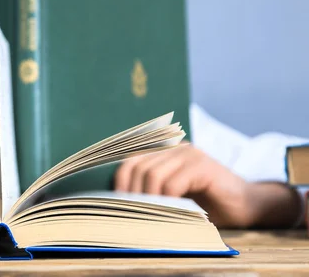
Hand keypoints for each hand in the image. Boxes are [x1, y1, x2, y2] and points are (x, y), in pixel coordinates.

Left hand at [114, 143, 301, 227]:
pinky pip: (173, 183)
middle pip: (139, 167)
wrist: (248, 205)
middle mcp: (174, 148)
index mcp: (164, 152)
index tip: (116, 204)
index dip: (120, 182)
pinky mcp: (202, 166)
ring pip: (153, 174)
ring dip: (147, 200)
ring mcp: (189, 154)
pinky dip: (166, 201)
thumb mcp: (175, 195)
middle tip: (131, 215)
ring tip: (148, 218)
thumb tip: (120, 204)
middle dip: (132, 194)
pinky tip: (168, 214)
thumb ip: (153, 191)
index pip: (131, 161)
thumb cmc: (208, 204)